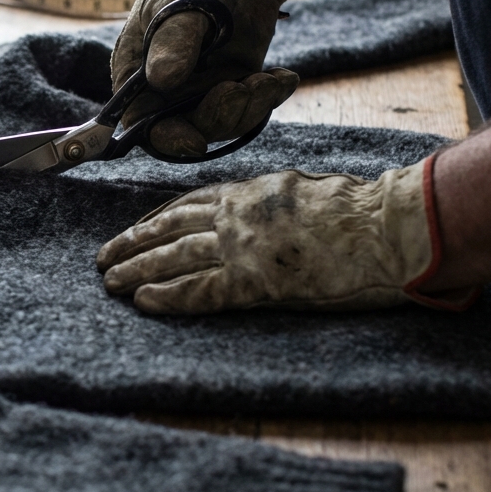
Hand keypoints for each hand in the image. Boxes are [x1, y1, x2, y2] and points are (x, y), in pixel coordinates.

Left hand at [96, 159, 479, 313]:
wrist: (386, 226)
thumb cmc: (360, 210)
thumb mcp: (305, 190)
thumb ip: (272, 199)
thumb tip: (256, 208)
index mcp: (250, 191)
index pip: (188, 202)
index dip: (154, 218)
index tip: (133, 229)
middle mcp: (237, 215)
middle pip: (169, 228)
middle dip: (132, 243)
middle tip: (104, 258)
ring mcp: (243, 247)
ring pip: (173, 256)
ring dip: (136, 269)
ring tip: (110, 282)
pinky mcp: (255, 281)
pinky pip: (199, 290)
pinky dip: (167, 296)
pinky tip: (142, 301)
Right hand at [112, 0, 299, 156]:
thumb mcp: (179, 3)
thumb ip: (172, 41)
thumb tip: (162, 81)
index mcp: (137, 76)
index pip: (143, 123)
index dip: (166, 139)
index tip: (194, 143)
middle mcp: (167, 91)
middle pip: (188, 130)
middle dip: (219, 118)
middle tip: (242, 89)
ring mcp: (201, 91)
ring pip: (224, 123)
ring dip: (250, 108)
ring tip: (270, 78)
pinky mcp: (234, 84)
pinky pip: (250, 108)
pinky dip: (269, 97)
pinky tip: (283, 77)